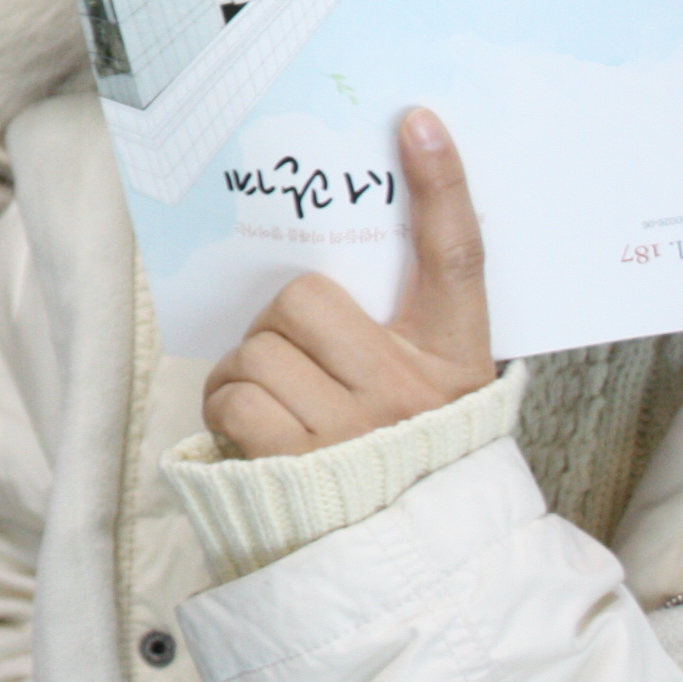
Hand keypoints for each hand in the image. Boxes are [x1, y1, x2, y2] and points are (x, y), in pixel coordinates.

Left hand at [204, 107, 495, 458]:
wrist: (393, 558)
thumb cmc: (397, 454)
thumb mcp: (423, 388)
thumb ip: (391, 326)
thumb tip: (320, 253)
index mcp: (453, 360)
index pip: (456, 260)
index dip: (441, 188)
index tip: (418, 123)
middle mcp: (410, 392)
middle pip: (305, 300)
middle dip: (279, 321)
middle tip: (295, 353)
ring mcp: (356, 430)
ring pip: (259, 350)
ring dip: (247, 371)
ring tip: (275, 400)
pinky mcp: (301, 466)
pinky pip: (235, 398)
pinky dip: (226, 407)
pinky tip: (252, 428)